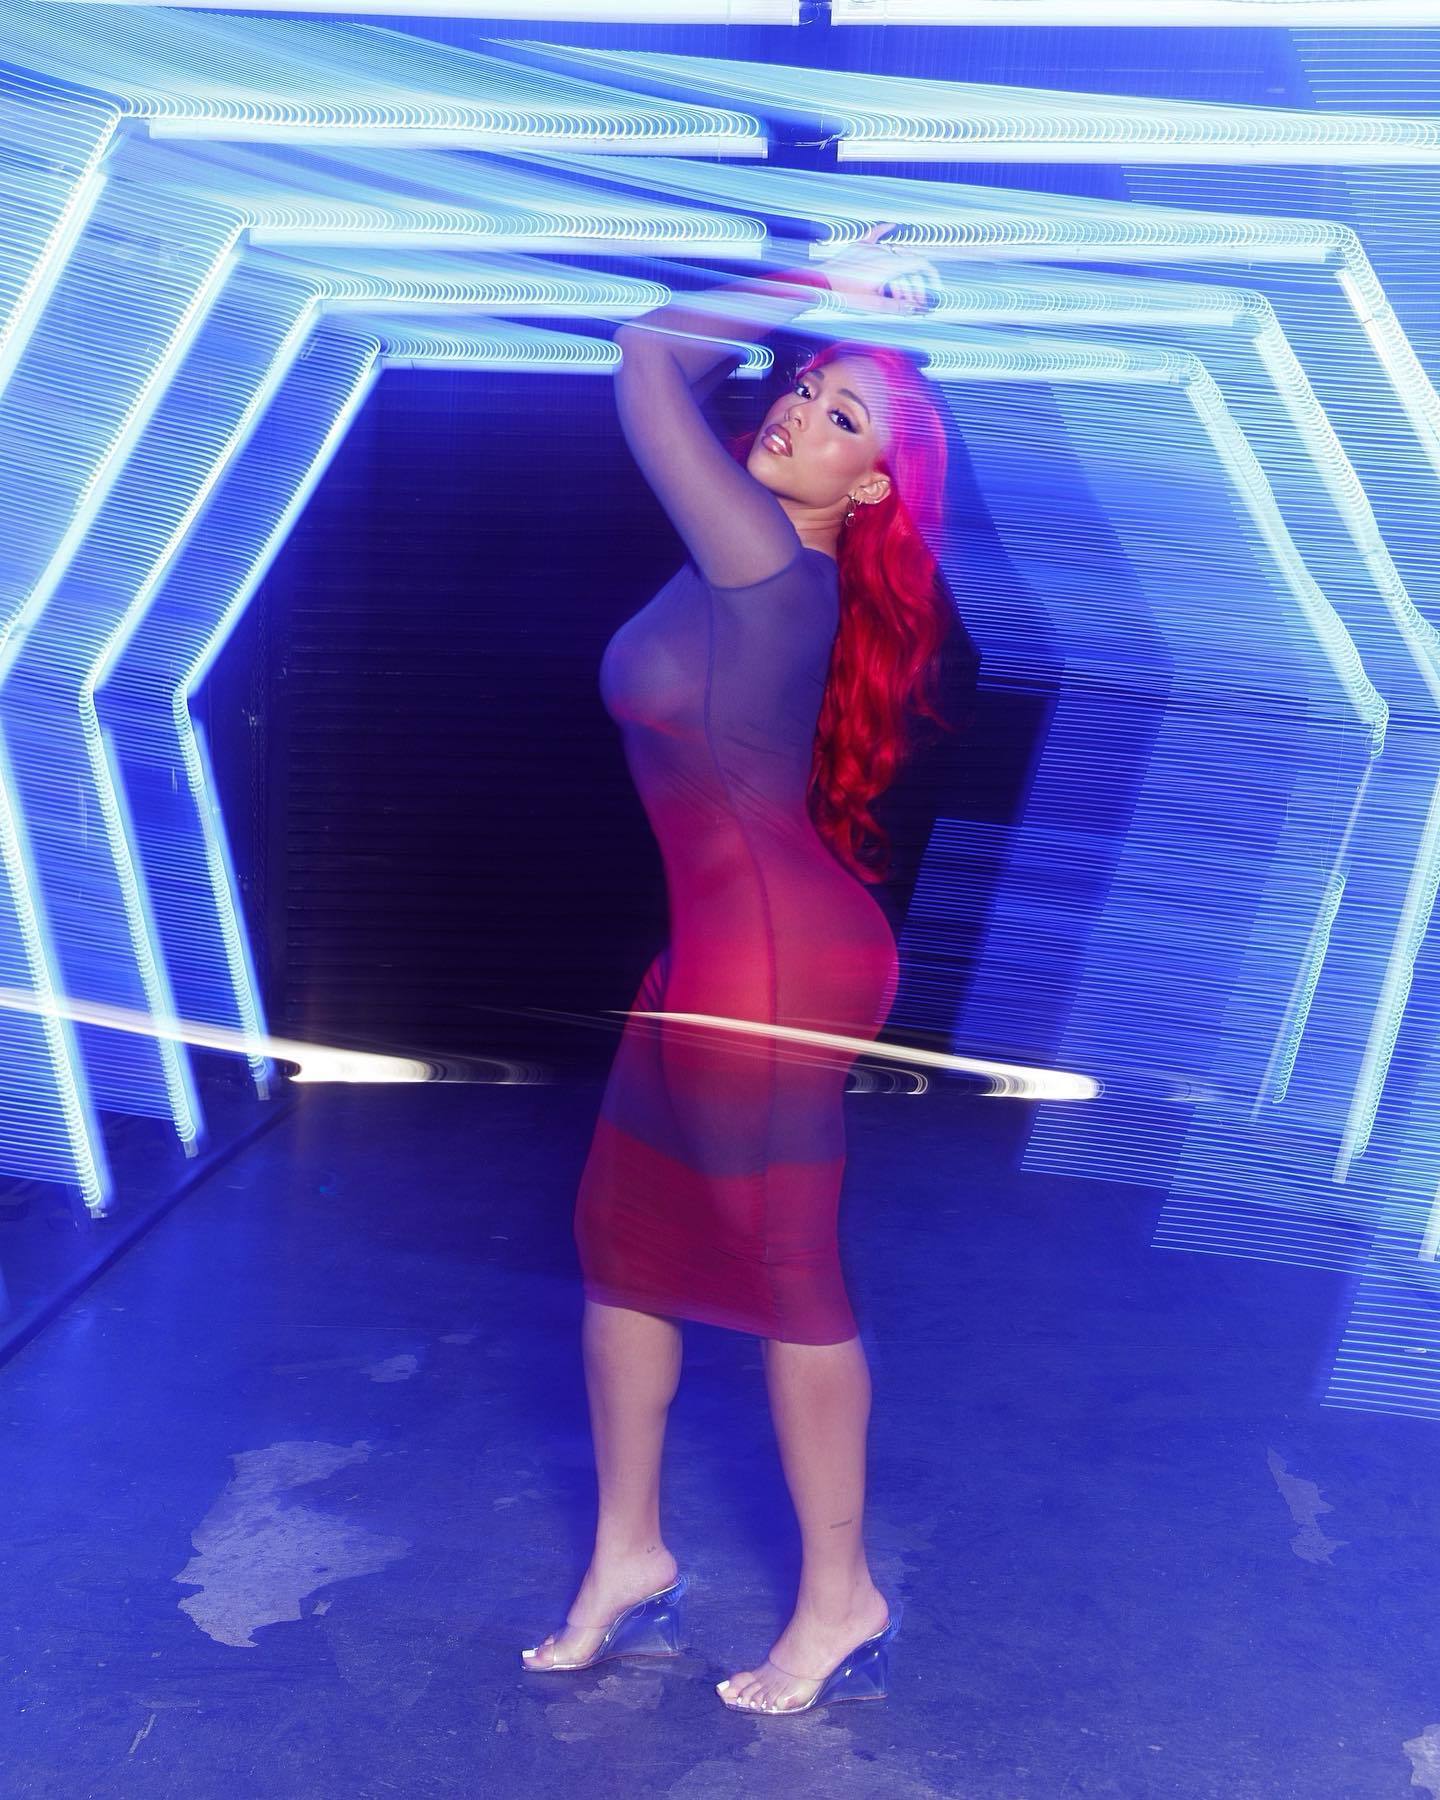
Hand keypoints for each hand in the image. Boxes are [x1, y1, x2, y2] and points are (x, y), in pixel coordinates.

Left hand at [812, 222, 941, 315]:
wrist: (818, 285)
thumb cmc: (842, 296)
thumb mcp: (872, 306)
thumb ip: (896, 307)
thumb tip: (915, 310)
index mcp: (889, 265)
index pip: (920, 264)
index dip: (931, 276)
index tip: (935, 288)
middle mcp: (882, 253)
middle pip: (908, 264)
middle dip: (915, 284)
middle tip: (917, 301)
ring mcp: (869, 248)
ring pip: (894, 256)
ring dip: (901, 273)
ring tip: (901, 293)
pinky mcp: (857, 247)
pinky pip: (874, 235)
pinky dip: (884, 231)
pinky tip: (892, 225)